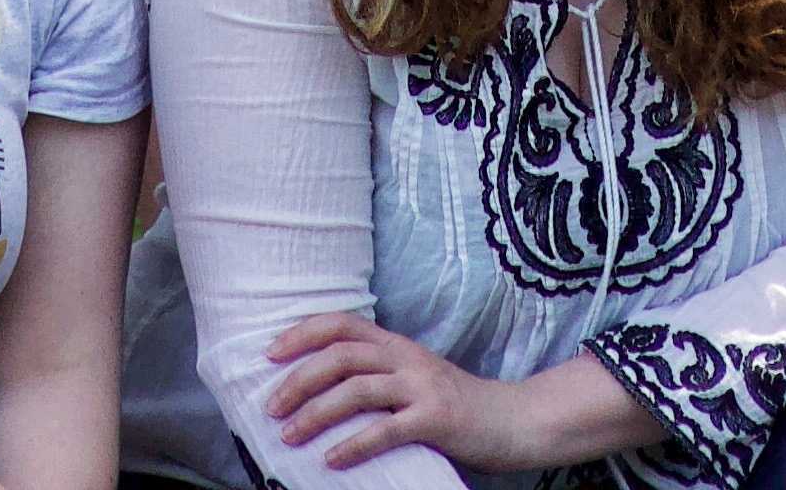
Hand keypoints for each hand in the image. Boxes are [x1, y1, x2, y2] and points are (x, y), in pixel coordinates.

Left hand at [262, 313, 541, 470]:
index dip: (302, 334)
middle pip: (341, 356)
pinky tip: (332, 459)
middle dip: (298, 379)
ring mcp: (422, 387)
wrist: (515, 421)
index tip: (270, 354)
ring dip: (316, 413)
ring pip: (357, 390)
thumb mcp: (415, 377)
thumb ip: (378, 376)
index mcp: (397, 345)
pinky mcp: (436, 419)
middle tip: (270, 406)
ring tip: (290, 435)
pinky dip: (354, 445)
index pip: (342, 324)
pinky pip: (386, 430)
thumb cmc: (457, 405)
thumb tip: (319, 390)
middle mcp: (406, 358)